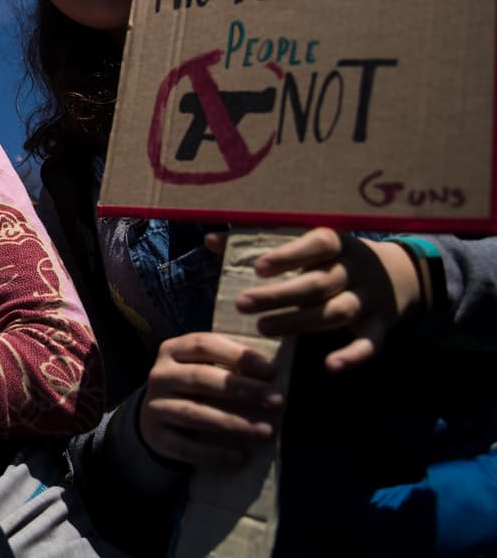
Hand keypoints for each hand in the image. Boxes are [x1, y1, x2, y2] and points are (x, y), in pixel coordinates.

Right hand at [139, 332, 281, 468]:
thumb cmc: (193, 386)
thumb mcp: (202, 365)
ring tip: (265, 431)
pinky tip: (240, 458)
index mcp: (172, 350)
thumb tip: (271, 374)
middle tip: (276, 400)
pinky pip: (186, 447)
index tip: (270, 370)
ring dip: (233, 423)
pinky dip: (214, 454)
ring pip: (194, 413)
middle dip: (242, 389)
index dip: (237, 355)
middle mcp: (160, 375)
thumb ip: (228, 364)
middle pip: (201, 378)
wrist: (156, 416)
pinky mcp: (157, 437)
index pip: (203, 345)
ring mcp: (155, 406)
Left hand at [228, 227, 418, 371]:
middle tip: (243, 304)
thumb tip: (210, 239)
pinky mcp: (381, 325)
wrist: (396, 275)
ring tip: (263, 329)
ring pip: (338, 312)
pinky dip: (354, 356)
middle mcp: (356, 269)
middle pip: (319, 283)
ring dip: (301, 322)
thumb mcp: (302, 242)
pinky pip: (371, 343)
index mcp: (336, 242)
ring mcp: (371, 298)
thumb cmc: (328, 257)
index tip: (258, 268)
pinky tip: (329, 366)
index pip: (316, 244)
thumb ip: (257, 240)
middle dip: (280, 296)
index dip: (289, 255)